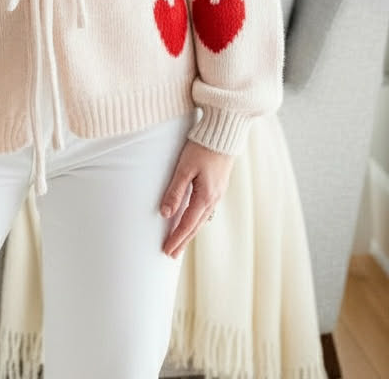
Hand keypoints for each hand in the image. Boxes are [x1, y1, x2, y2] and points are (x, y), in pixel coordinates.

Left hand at [159, 140, 233, 257]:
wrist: (223, 134)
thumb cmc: (202, 148)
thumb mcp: (184, 168)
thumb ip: (174, 191)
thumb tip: (164, 213)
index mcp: (205, 197)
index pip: (187, 224)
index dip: (176, 238)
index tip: (166, 251)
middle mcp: (213, 199)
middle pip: (195, 226)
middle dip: (183, 241)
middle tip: (171, 254)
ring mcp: (217, 193)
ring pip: (201, 219)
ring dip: (190, 232)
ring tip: (180, 242)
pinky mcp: (218, 187)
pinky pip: (206, 210)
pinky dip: (196, 220)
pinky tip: (192, 220)